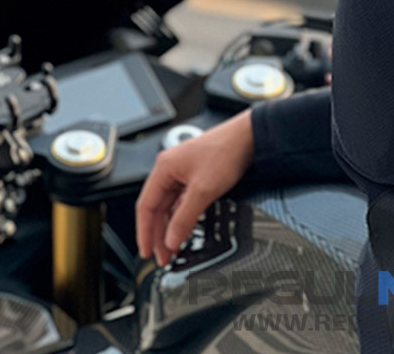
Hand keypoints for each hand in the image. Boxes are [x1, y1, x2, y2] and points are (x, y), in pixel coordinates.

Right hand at [136, 109, 253, 266]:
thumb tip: (171, 240)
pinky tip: (185, 229)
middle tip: (163, 257)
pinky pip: (182, 201)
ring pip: (170, 206)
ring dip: (171, 227)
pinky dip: (182, 217)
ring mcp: (183, 172)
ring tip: (174, 248)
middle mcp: (170, 169)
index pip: (145, 207)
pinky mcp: (196, 175)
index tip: (147, 252)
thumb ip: (185, 218)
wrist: (249, 137)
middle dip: (158, 234)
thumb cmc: (226, 151)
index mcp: (164, 169)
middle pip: (157, 208)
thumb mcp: (204, 190)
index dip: (144, 232)